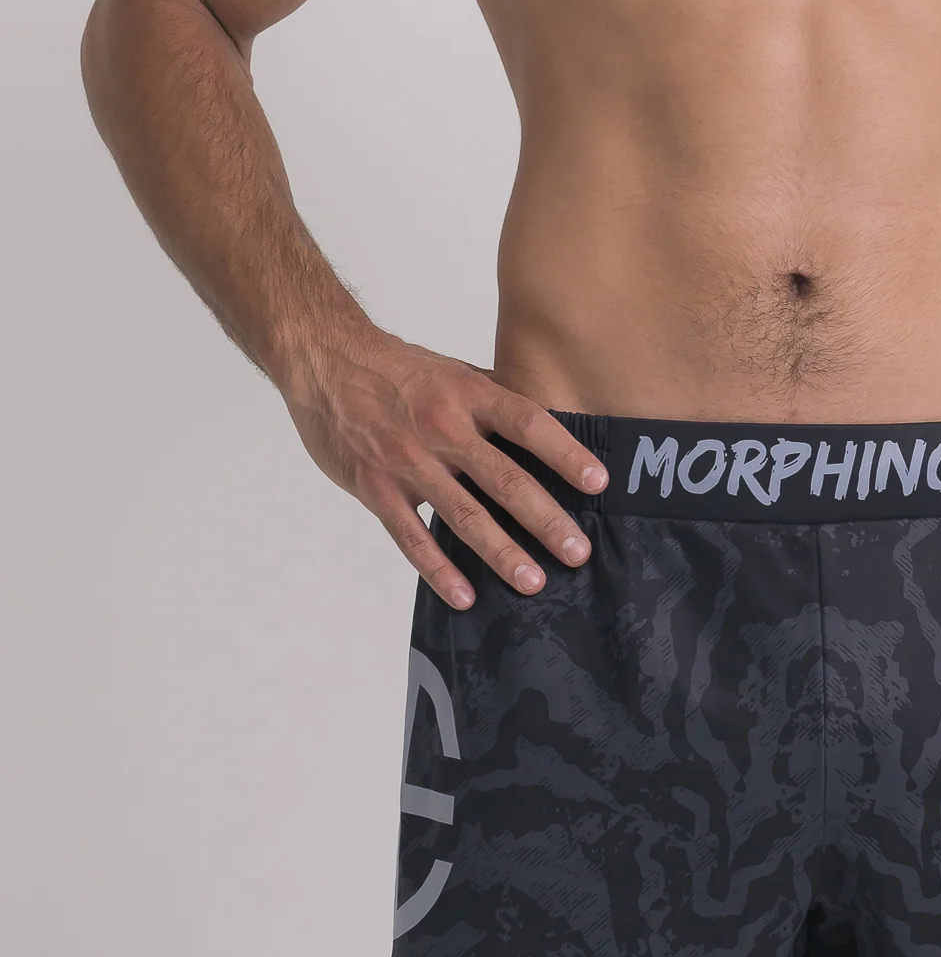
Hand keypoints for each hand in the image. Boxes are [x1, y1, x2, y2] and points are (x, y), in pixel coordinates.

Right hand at [282, 330, 607, 609]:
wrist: (325, 361)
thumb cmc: (399, 370)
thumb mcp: (454, 373)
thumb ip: (496, 403)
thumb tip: (551, 429)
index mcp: (469, 395)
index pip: (528, 424)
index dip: (566, 453)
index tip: (598, 483)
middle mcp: (443, 428)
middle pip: (504, 479)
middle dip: (545, 519)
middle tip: (578, 551)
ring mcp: (408, 461)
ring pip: (462, 515)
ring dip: (501, 552)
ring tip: (533, 582)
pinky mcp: (376, 488)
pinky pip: (412, 536)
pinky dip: (439, 569)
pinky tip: (466, 594)